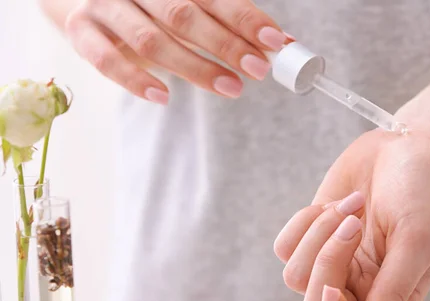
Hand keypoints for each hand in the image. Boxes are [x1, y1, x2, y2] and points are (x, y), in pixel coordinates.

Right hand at [65, 0, 286, 102]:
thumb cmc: (151, 5)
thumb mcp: (190, 6)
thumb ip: (230, 21)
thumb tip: (282, 43)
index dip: (246, 18)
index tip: (274, 42)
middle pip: (183, 15)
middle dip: (225, 44)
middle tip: (257, 69)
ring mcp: (106, 6)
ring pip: (151, 40)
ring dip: (194, 67)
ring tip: (230, 88)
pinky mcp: (82, 31)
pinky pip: (106, 60)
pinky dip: (135, 80)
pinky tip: (163, 97)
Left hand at [274, 129, 429, 300]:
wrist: (404, 148)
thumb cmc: (423, 191)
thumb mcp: (419, 237)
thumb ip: (397, 289)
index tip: (334, 292)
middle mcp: (358, 291)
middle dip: (327, 265)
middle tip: (356, 225)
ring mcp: (332, 265)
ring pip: (294, 277)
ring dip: (320, 235)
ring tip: (353, 207)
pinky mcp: (310, 239)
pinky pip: (284, 248)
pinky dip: (306, 222)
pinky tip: (337, 203)